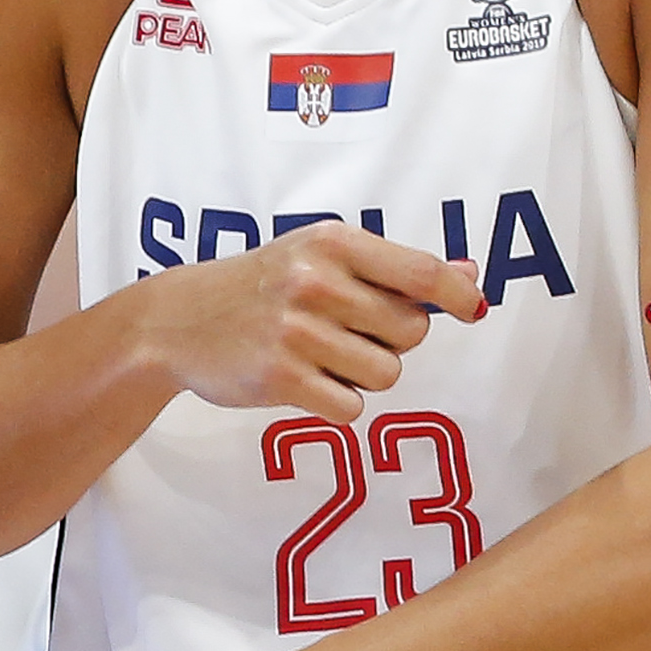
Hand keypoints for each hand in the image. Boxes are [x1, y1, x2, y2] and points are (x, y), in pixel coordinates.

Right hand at [137, 222, 486, 421]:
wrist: (176, 320)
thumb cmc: (268, 283)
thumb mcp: (325, 256)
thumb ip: (398, 268)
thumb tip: (471, 276)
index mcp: (333, 243)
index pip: (422, 272)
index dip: (459, 295)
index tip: (473, 310)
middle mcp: (314, 282)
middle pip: (412, 330)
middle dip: (395, 337)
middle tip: (350, 328)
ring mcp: (295, 332)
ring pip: (388, 372)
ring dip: (368, 372)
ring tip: (326, 353)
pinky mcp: (279, 379)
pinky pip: (353, 407)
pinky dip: (340, 401)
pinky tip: (309, 379)